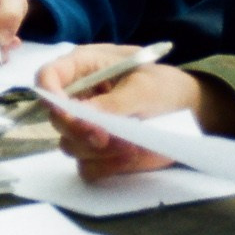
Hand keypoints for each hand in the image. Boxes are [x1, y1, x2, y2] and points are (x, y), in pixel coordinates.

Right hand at [36, 47, 207, 180]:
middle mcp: (78, 97)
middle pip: (56, 118)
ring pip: (70, 145)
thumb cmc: (163, 85)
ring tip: (131, 147)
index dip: (49, 93)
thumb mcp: (144, 86)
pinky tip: (129, 157)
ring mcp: (85, 127)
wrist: (186, 109)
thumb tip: (82, 116)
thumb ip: (113, 101)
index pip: (48, 76)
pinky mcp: (97, 152)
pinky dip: (105, 166)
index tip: (67, 112)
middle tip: (105, 138)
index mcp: (84, 67)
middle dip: (79, 130)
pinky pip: (87, 166)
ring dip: (97, 151)